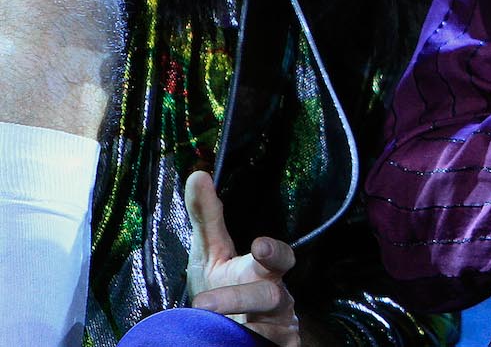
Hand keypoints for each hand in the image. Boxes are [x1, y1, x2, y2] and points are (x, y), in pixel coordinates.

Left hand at [184, 171, 300, 346]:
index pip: (279, 257)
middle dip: (239, 299)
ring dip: (237, 328)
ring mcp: (278, 330)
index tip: (259, 246)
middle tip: (201, 304)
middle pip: (269, 295)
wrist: (231, 331)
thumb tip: (197, 174)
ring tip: (206, 328)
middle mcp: (277, 299)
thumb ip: (207, 217)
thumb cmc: (224, 286)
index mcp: (264, 271)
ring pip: (267, 330)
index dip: (274, 252)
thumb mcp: (211, 253)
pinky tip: (229, 344)